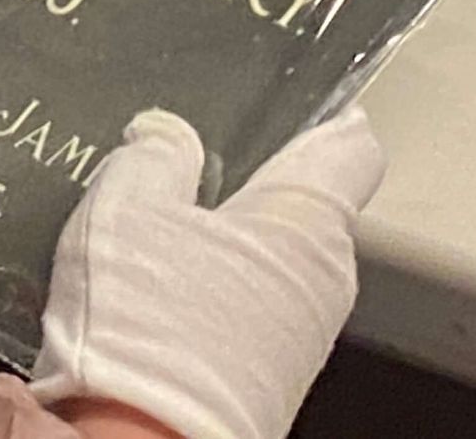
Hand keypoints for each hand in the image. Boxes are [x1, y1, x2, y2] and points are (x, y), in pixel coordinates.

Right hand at [32, 107, 383, 438]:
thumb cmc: (147, 324)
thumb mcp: (126, 205)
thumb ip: (152, 153)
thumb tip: (167, 133)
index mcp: (307, 223)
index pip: (350, 147)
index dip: (321, 116)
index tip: (287, 97)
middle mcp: (321, 280)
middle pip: (300, 205)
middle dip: (248, 176)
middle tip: (182, 147)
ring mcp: (297, 338)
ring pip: (268, 259)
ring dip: (220, 234)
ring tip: (150, 212)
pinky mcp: (262, 378)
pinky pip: (245, 306)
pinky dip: (207, 284)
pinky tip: (149, 277)